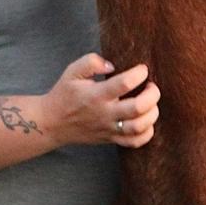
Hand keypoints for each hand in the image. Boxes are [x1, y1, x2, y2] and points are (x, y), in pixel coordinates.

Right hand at [41, 52, 159, 148]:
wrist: (52, 123)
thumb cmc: (64, 94)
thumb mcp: (72, 72)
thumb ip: (91, 62)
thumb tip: (112, 65)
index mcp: (96, 95)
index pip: (124, 83)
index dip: (139, 74)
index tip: (142, 69)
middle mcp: (105, 113)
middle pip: (138, 108)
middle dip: (152, 95)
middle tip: (152, 86)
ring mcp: (109, 128)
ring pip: (139, 127)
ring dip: (152, 113)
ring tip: (151, 103)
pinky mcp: (111, 139)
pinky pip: (134, 142)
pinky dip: (147, 133)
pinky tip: (146, 122)